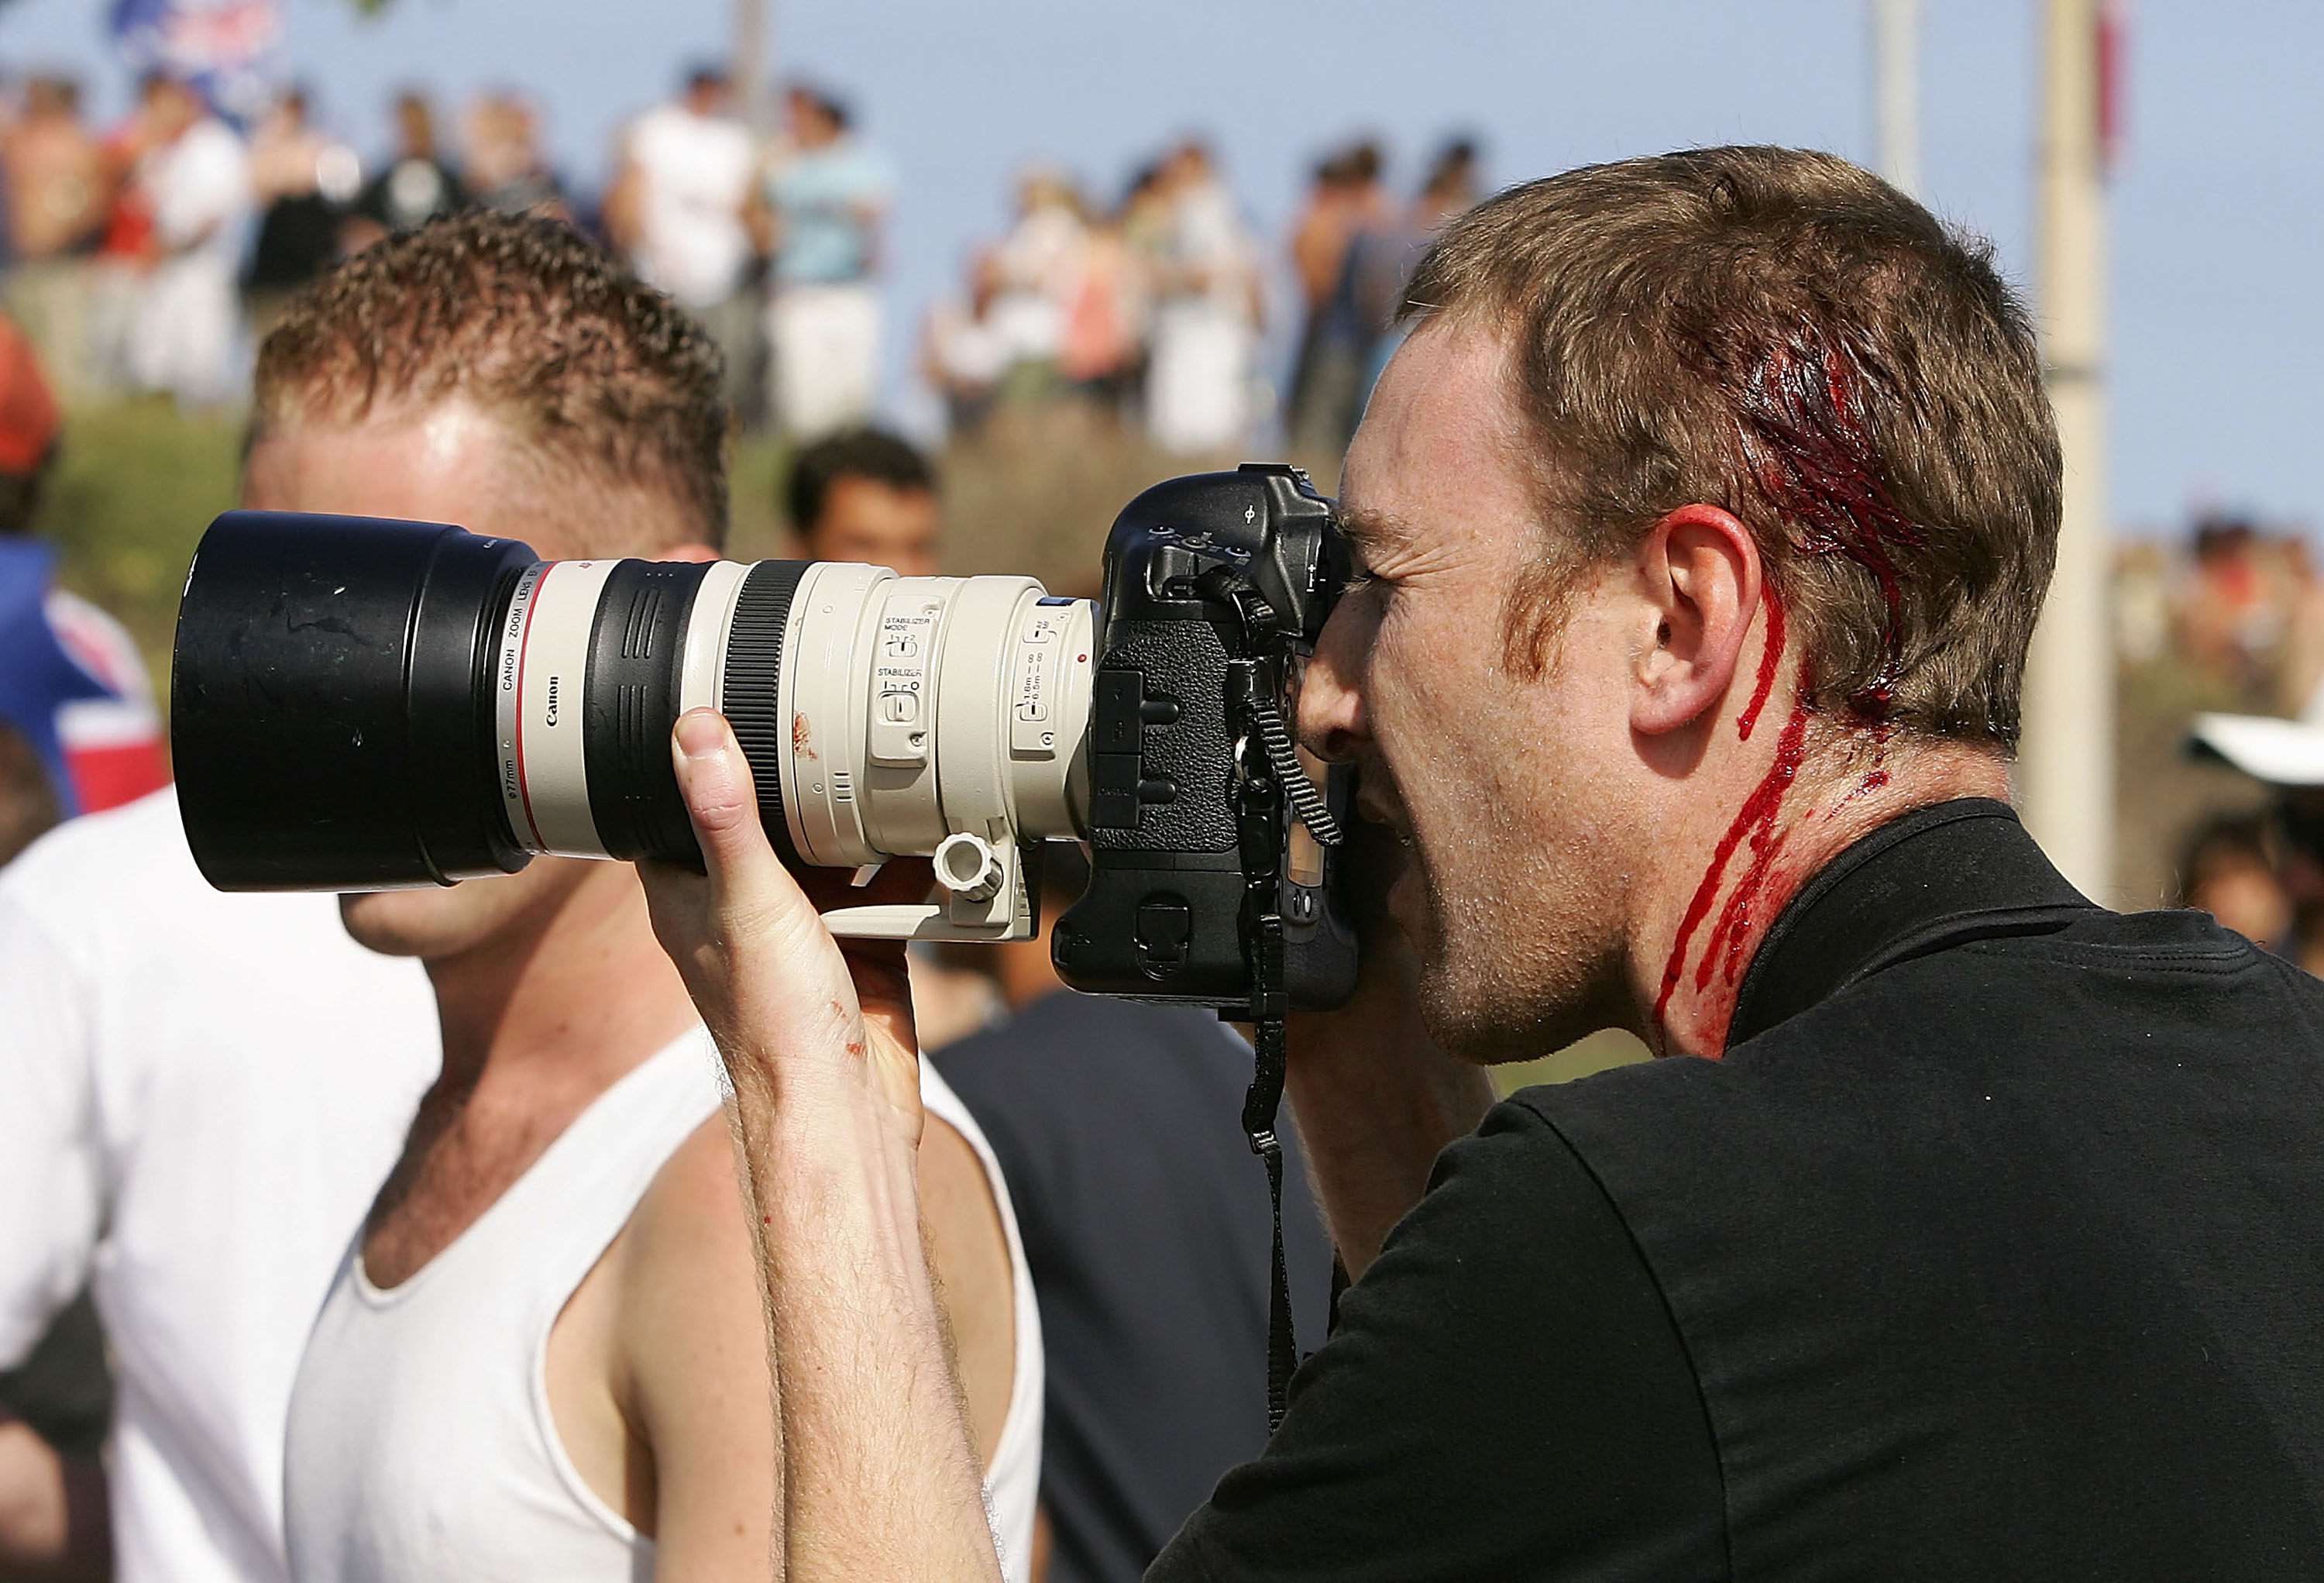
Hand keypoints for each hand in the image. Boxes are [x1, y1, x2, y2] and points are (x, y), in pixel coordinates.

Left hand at [639, 708, 928, 1140]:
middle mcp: (745, 910)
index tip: (721, 704)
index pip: (679, 809)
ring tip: (886, 760)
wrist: (843, 1110)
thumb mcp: (750, 900)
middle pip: (766, 824)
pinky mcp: (860, 950)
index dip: (694, 760)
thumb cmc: (775, 1024)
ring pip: (831, 853)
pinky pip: (887, 890)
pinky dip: (912, 864)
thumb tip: (695, 732)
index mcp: (693, 895)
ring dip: (859, 819)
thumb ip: (728, 817)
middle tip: (825, 718)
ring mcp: (805, 931)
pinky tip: (936, 831)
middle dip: (796, 779)